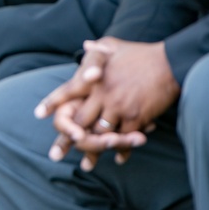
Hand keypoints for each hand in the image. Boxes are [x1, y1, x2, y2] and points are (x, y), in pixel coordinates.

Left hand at [37, 38, 179, 169]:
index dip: (52, 102)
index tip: (38, 114)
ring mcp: (119, 107)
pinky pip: (125, 139)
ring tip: (87, 164)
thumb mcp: (114, 45)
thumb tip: (86, 46)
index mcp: (94, 79)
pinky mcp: (137, 118)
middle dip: (67, 138)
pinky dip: (122, 150)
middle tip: (55, 154)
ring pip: (101, 134)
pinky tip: (118, 157)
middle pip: (80, 121)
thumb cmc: (141, 53)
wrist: (170, 63)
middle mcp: (102, 95)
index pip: (67, 91)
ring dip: (94, 149)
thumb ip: (98, 49)